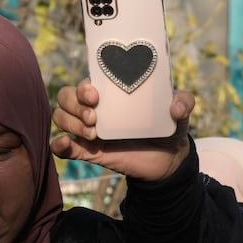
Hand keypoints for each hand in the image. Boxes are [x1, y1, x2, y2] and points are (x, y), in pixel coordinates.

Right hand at [50, 78, 194, 181]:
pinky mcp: (89, 152)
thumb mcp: (180, 112)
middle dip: (74, 104)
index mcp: (111, 93)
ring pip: (61, 118)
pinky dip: (58, 145)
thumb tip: (176, 107)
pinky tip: (66, 144)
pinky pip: (63, 147)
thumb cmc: (168, 128)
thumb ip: (184, 102)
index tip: (96, 95)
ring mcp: (89, 130)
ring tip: (94, 133)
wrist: (168, 159)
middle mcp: (95, 108)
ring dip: (70, 123)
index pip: (84, 82)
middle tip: (94, 117)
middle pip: (65, 97)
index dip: (82, 86)